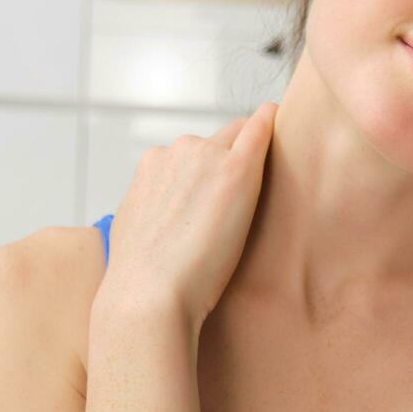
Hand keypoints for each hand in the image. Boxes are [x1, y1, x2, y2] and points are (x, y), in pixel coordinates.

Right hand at [99, 101, 278, 332]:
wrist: (150, 293)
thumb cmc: (141, 274)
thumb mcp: (133, 224)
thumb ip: (151, 203)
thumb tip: (163, 210)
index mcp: (152, 163)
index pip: (191, 152)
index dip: (208, 170)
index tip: (219, 188)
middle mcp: (179, 150)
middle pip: (218, 141)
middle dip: (229, 159)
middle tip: (243, 197)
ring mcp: (209, 155)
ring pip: (240, 138)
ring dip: (249, 156)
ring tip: (264, 186)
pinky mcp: (237, 169)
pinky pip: (259, 129)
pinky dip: (270, 121)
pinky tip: (280, 118)